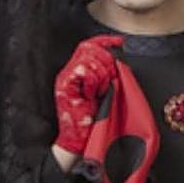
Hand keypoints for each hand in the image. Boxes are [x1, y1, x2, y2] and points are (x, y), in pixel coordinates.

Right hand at [52, 35, 121, 154]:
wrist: (80, 142)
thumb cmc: (93, 121)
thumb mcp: (104, 91)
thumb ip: (107, 74)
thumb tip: (118, 60)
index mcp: (78, 70)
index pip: (89, 45)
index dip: (104, 40)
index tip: (119, 42)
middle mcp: (69, 71)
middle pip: (89, 48)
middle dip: (106, 60)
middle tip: (110, 78)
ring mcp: (65, 77)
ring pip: (88, 59)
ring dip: (101, 74)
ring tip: (100, 90)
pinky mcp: (64, 86)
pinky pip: (83, 71)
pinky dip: (93, 82)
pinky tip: (93, 94)